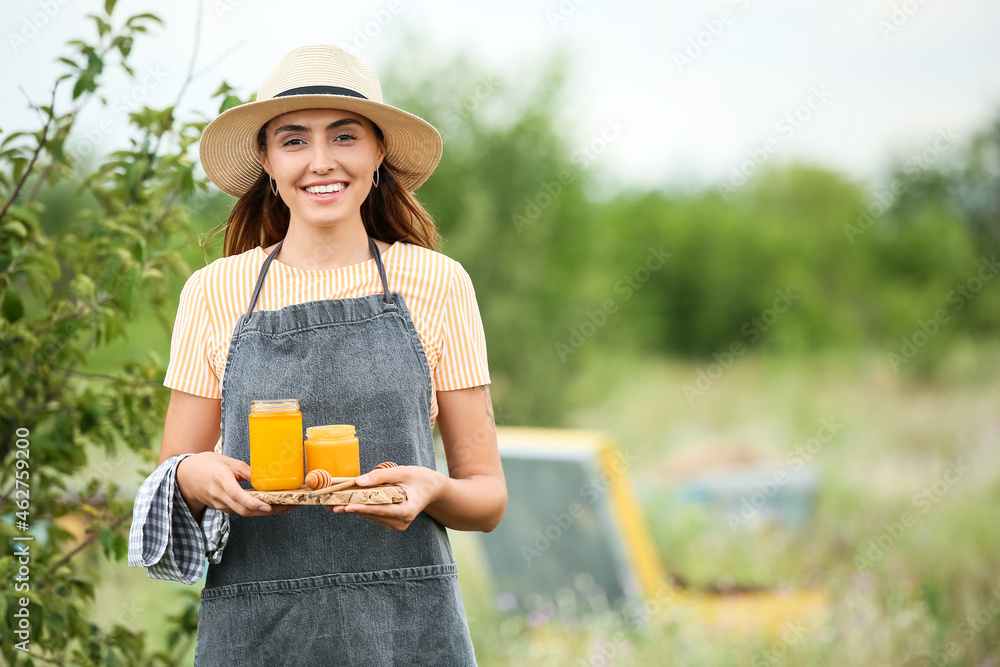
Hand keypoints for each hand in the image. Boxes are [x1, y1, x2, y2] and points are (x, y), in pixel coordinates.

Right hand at [176, 452, 298, 517]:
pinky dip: (257, 509)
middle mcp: (220, 496)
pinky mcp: (222, 508)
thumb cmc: (208, 465)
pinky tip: (272, 504)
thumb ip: (246, 471)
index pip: (238, 496)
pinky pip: (242, 511)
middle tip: (290, 505)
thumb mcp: (228, 462)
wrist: (186, 477)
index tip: (269, 505)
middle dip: (269, 510)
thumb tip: (267, 478)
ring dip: (266, 511)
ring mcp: (220, 505)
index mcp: (220, 480)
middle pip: (245, 510)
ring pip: (245, 513)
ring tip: (288, 505)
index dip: (254, 503)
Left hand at [327, 465, 445, 530]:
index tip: (347, 506)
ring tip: (332, 504)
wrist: (432, 488)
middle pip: (372, 514)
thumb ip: (380, 476)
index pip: (382, 510)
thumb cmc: (420, 478)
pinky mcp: (391, 522)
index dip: (363, 508)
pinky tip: (345, 504)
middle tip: (330, 505)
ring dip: (352, 508)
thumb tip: (359, 481)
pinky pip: (373, 515)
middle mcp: (402, 522)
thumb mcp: (403, 471)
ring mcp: (397, 524)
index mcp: (408, 510)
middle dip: (352, 507)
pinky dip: (360, 508)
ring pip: (370, 516)